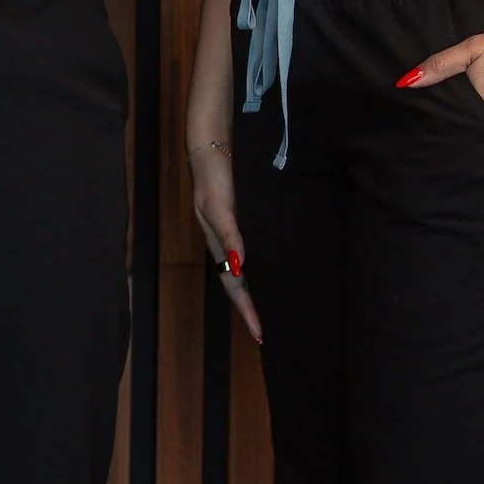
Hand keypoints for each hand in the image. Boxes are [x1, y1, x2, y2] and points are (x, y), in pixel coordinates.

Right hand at [187, 141, 261, 342]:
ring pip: (245, 274)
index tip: (259, 332)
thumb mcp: (218, 204)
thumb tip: (238, 264)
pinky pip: (252, 256)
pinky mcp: (243, 225)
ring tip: (269, 313)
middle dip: (250, 310)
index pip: (234, 285)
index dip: (246, 309)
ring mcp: (234, 236)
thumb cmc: (214, 177)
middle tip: (265, 334)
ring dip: (254, 295)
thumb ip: (229, 233)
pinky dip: (259, 273)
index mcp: (219, 245)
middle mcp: (227, 245)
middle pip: (238, 286)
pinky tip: (270, 275)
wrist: (214, 149)